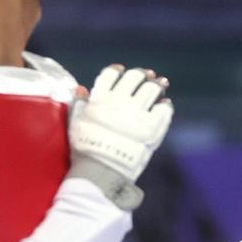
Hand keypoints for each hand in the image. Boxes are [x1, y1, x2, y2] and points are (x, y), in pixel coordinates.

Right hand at [69, 64, 172, 183]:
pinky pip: (164, 109)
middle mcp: (120, 101)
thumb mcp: (76, 124)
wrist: (101, 170)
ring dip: (157, 85)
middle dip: (141, 75)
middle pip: (134, 78)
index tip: (122, 70)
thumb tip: (82, 89)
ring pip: (151, 89)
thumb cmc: (85, 150)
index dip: (117, 70)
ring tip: (160, 84)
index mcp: (100, 98)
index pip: (110, 75)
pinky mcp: (152, 127)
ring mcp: (137, 113)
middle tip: (147, 76)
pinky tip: (165, 104)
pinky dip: (165, 105)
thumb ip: (79, 105)